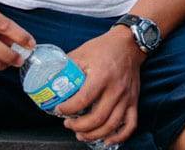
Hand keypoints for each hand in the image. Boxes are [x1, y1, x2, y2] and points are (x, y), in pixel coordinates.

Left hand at [53, 26, 143, 145]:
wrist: (129, 44)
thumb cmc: (105, 48)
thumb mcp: (82, 53)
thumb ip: (67, 66)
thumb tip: (50, 77)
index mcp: (101, 76)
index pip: (83, 100)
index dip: (68, 109)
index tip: (58, 109)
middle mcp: (116, 89)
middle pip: (97, 118)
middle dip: (79, 126)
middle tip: (68, 124)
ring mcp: (126, 97)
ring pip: (112, 125)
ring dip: (94, 134)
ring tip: (81, 134)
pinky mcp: (133, 101)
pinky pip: (130, 125)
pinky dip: (119, 136)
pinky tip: (106, 140)